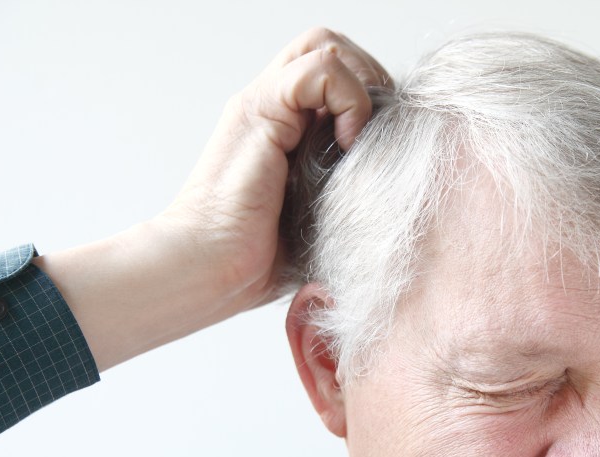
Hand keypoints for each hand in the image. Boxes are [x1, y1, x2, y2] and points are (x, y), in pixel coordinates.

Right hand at [157, 27, 391, 307]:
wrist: (206, 268)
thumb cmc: (253, 260)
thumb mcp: (317, 220)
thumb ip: (345, 193)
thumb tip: (394, 201)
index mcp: (282, 126)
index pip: (334, 72)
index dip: (368, 94)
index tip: (382, 144)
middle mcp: (270, 106)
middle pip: (330, 46)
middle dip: (369, 78)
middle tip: (375, 133)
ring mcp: (263, 104)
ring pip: (325, 45)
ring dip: (360, 85)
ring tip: (360, 138)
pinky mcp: (261, 111)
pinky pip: (319, 69)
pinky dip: (348, 100)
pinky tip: (347, 145)